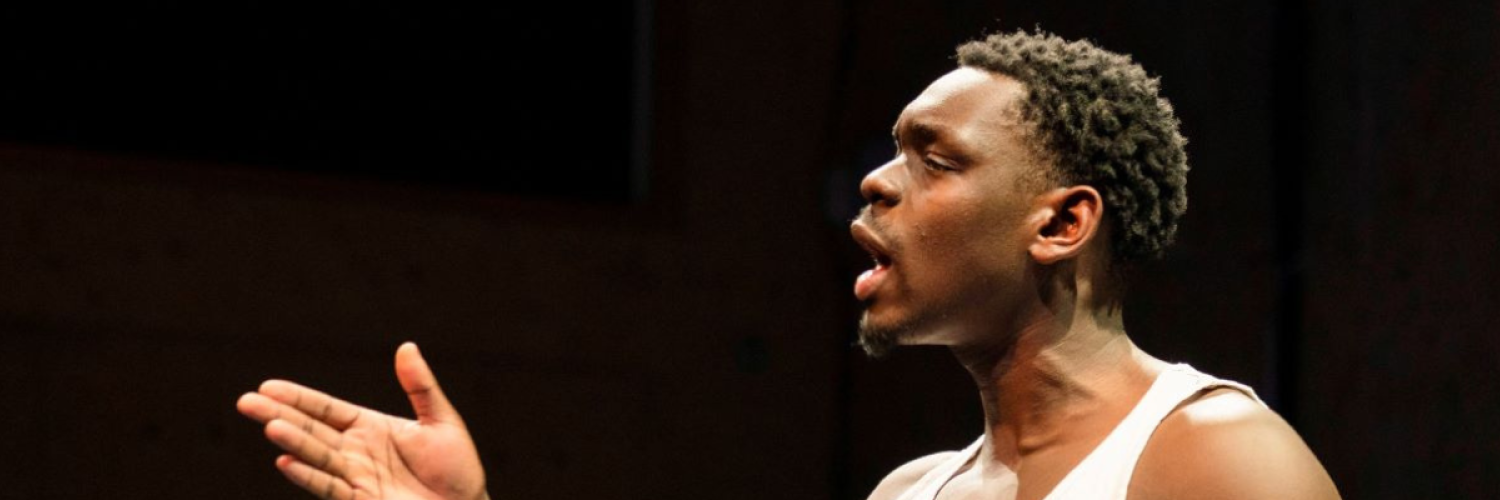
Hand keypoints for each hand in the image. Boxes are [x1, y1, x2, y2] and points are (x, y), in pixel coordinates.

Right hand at [237, 342, 489, 499]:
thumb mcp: (441, 420)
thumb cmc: (457, 467)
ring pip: (317, 457)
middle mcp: (356, 451)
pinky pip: (331, 487)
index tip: (268, 386)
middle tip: (246, 401)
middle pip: (312, 430)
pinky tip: (287, 462)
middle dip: (280, 415)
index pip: (327, 410)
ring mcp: (356, 477)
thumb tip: (406, 346)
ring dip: (294, 442)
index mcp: (370, 428)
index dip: (299, 398)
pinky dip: (309, 476)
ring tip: (270, 426)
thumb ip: (420, 386)